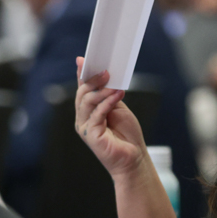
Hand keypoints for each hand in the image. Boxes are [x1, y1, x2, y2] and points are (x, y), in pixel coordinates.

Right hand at [75, 57, 146, 177]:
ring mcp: (85, 127)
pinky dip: (107, 102)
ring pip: (87, 102)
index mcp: (87, 111)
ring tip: (115, 84)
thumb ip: (108, 93)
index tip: (85, 59)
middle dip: (92, 80)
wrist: (134, 157)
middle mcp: (82, 118)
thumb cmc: (126, 134)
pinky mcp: (91, 135)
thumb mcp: (117, 107)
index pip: (82, 89)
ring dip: (101, 90)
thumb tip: (103, 73)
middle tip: (106, 70)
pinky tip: (118, 94)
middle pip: (82, 94)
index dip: (82, 74)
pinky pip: (97, 114)